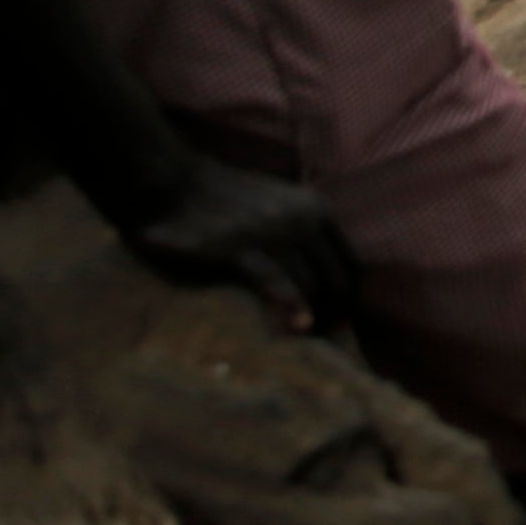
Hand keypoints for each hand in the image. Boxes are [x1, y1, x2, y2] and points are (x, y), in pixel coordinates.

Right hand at [116, 146, 361, 337]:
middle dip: (332, 317)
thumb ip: (304, 235)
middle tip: (315, 342)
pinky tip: (298, 326)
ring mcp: (271, 233)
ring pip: (312, 286)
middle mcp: (302, 220)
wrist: (171, 182)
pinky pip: (275, 281)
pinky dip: (292, 304)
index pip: (354, 266)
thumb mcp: (278, 207)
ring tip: (299, 343)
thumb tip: (323, 284)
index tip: (335, 325)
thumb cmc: (222, 204)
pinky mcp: (237, 250)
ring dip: (312, 320)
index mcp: (317, 211)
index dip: (349, 301)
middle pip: (337, 282)